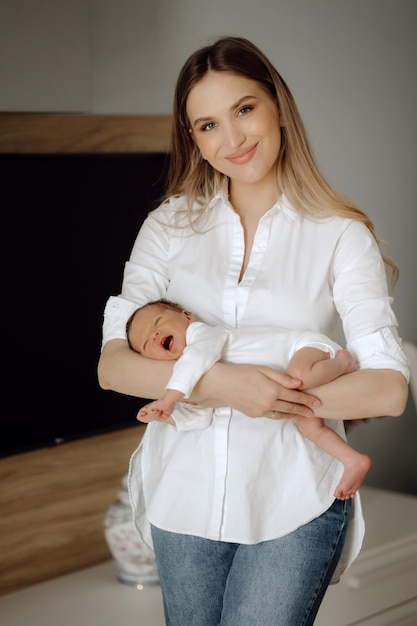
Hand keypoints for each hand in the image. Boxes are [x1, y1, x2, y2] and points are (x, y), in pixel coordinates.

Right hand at [192, 361, 320, 418]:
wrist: (222, 384)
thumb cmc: (242, 372)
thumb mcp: (263, 370)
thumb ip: (282, 378)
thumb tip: (299, 383)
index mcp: (273, 390)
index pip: (295, 396)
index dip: (308, 399)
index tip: (318, 402)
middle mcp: (269, 402)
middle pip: (292, 407)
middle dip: (305, 409)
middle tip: (316, 411)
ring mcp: (262, 410)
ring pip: (283, 414)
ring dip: (294, 415)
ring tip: (304, 415)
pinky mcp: (255, 415)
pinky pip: (272, 416)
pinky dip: (281, 415)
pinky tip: (286, 414)